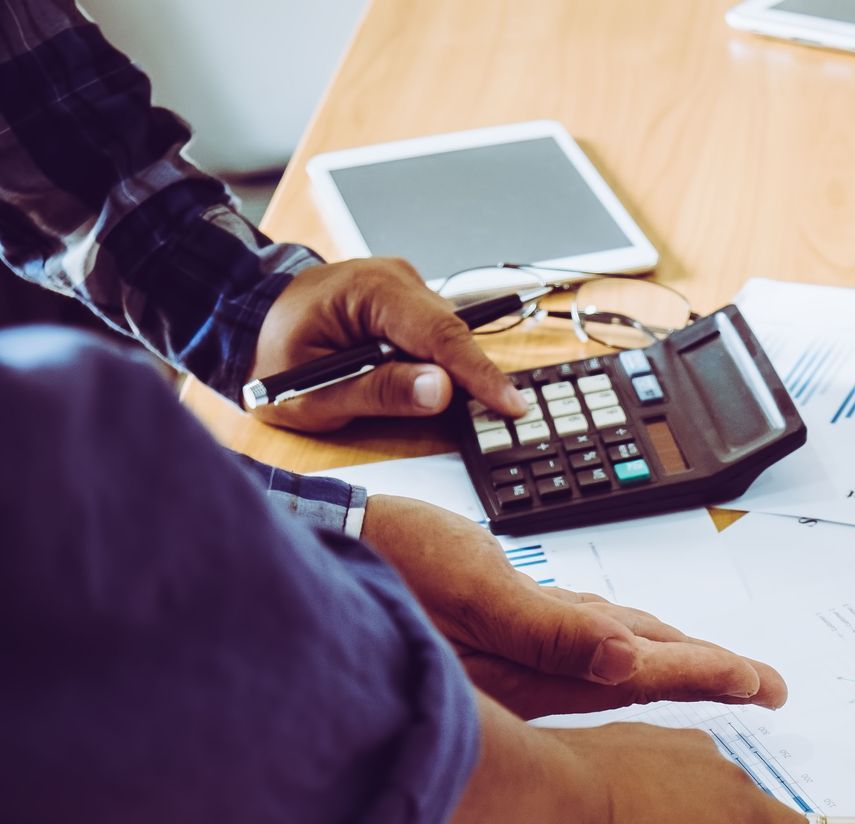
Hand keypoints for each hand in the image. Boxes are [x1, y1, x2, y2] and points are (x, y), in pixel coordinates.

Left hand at [249, 258, 527, 430]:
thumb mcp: (315, 393)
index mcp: (368, 290)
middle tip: (481, 417)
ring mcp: (402, 285)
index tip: (512, 406)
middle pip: (452, 335)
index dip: (480, 375)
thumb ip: (379, 392)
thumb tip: (442, 391)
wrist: (246, 319)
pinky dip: (434, 362)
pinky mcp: (406, 299)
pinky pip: (435, 334)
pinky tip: (419, 382)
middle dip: (467, 378)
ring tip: (410, 396)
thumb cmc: (272, 355)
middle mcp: (394, 278)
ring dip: (443, 372)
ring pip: (447, 337)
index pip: (441, 334)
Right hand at [362, 495, 784, 716]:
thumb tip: (623, 660)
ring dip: (661, 657)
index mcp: (528, 667)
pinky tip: (624, 642)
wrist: (302, 558)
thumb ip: (545, 632)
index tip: (760, 684)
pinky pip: (564, 638)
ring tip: (714, 667)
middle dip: (700, 673)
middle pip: (635, 670)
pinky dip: (605, 639)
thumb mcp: (466, 593)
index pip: (638, 672)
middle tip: (764, 685)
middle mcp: (525, 667)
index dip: (703, 674)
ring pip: (604, 655)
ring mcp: (507, 653)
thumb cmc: (371, 572)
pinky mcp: (487, 629)